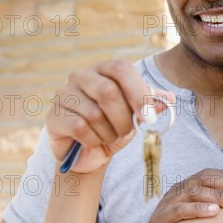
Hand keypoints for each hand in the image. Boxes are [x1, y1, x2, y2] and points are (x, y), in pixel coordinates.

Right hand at [46, 60, 172, 172]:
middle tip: (127, 131)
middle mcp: (81, 75)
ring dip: (109, 133)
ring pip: (94, 114)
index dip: (138, 93)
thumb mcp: (136, 115)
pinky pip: (79, 127)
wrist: (89, 153)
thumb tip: (168, 98)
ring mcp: (64, 93)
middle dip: (123, 118)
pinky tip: (92, 141)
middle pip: (107, 92)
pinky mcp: (53, 115)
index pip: (122, 69)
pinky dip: (93, 140)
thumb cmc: (114, 126)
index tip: (149, 118)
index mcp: (104, 69)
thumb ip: (151, 105)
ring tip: (108, 136)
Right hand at [140, 168, 222, 222]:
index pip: (209, 174)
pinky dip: (198, 209)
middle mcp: (178, 190)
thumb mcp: (195, 215)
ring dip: (218, 196)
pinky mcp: (162, 217)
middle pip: (204, 180)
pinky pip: (181, 209)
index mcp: (186, 186)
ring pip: (195, 192)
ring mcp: (169, 202)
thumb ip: (213, 207)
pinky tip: (213, 212)